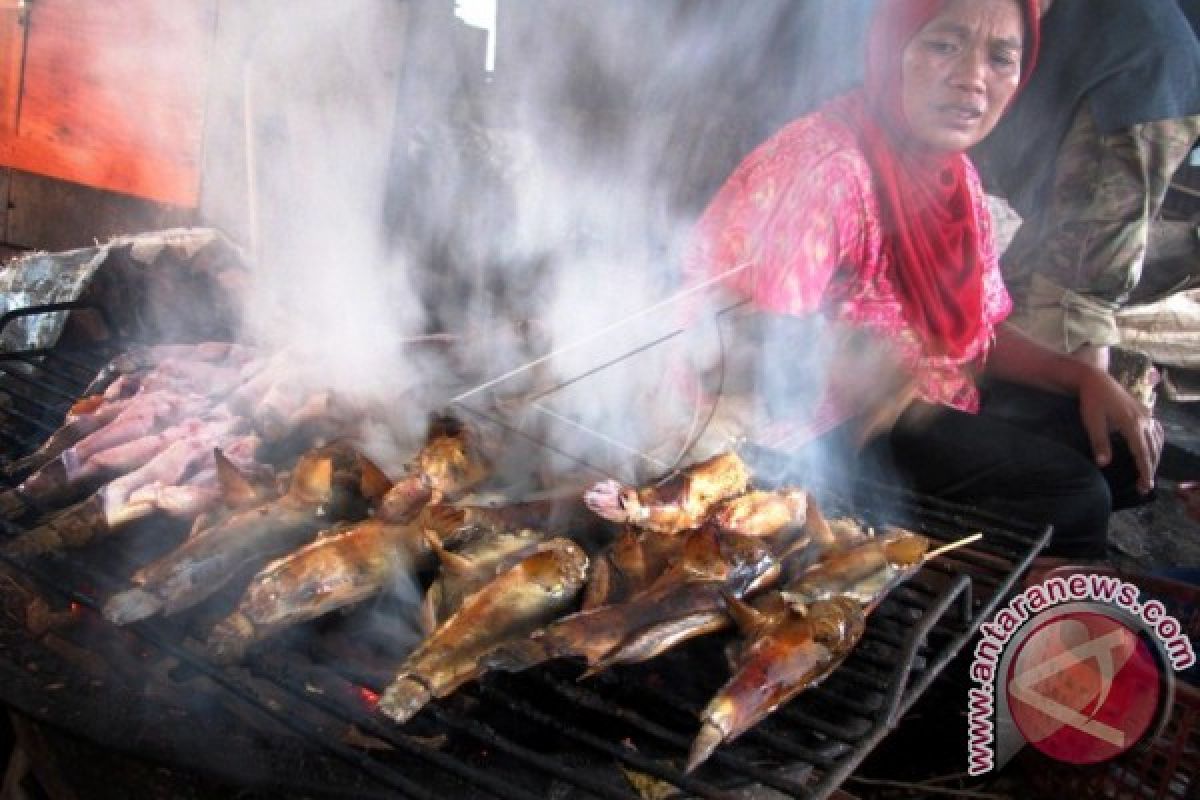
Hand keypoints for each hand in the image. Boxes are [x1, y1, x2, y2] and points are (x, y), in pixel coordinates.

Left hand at [1077, 367, 1163, 493]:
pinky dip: (1157, 443)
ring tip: (1149, 472)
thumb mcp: (1092, 421)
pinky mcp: (1144, 411)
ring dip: (1155, 457)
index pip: (1142, 453)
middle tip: (1145, 487)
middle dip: (1150, 469)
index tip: (1145, 486)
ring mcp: (1146, 414)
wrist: (1096, 379)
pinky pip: (1156, 430)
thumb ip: (1099, 442)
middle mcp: (1144, 420)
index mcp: (1132, 424)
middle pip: (1152, 449)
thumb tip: (1104, 464)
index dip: (1145, 471)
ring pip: (1156, 440)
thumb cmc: (1092, 400)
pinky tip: (1153, 449)